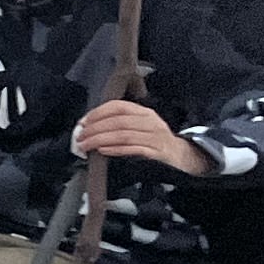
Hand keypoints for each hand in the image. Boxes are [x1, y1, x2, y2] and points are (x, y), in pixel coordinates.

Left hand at [72, 99, 208, 174]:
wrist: (183, 157)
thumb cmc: (155, 141)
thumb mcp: (141, 127)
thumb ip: (120, 124)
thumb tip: (89, 127)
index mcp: (144, 112)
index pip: (118, 106)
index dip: (98, 113)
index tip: (83, 122)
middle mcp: (150, 122)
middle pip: (118, 121)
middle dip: (95, 129)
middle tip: (80, 137)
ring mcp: (155, 137)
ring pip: (123, 135)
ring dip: (100, 140)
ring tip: (86, 145)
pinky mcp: (156, 153)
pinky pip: (132, 149)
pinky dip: (115, 149)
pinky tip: (102, 151)